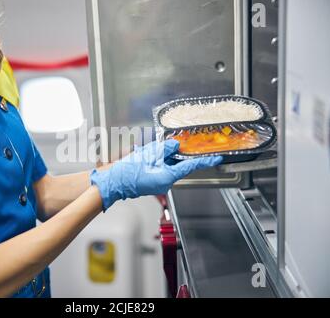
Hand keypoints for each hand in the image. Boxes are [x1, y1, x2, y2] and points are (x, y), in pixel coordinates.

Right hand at [90, 140, 222, 209]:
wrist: (113, 182)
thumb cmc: (128, 171)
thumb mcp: (149, 153)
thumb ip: (166, 148)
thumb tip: (175, 145)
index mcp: (168, 177)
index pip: (190, 167)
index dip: (205, 161)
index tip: (216, 158)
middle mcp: (166, 183)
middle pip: (177, 165)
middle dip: (174, 154)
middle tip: (170, 145)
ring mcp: (159, 183)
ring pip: (167, 166)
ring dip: (162, 157)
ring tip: (147, 153)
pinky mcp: (152, 182)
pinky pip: (159, 169)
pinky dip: (156, 161)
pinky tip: (145, 157)